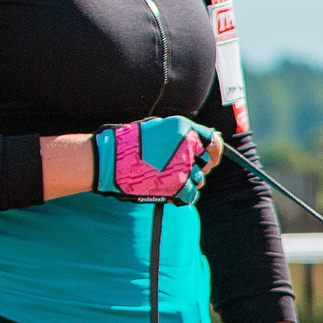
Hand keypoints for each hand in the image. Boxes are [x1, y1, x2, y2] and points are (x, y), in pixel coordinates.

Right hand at [94, 117, 217, 204]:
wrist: (109, 160)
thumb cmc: (129, 144)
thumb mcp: (157, 127)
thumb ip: (181, 134)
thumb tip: (210, 138)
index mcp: (183, 128)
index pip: (211, 140)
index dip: (214, 148)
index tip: (212, 151)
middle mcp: (187, 147)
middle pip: (206, 161)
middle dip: (196, 165)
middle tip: (178, 166)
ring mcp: (184, 168)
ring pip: (199, 179)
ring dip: (187, 180)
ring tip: (166, 176)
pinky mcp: (178, 187)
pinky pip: (191, 194)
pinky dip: (183, 195)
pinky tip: (169, 189)